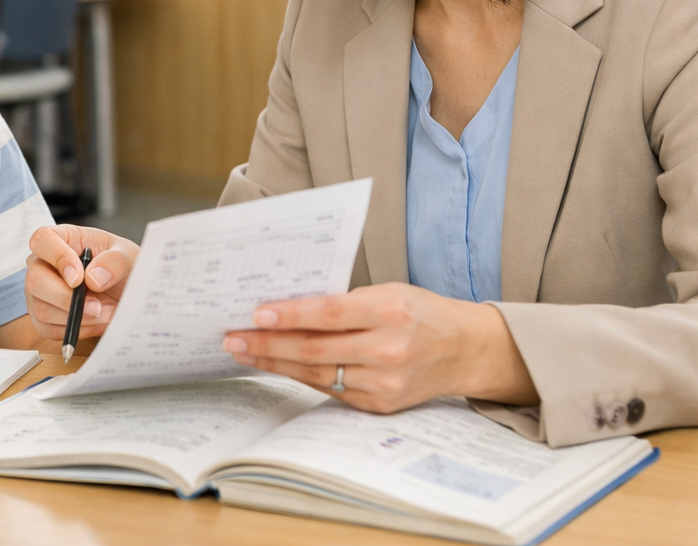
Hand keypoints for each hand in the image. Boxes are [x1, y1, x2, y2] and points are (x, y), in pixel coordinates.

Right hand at [25, 225, 138, 341]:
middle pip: (35, 280)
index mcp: (62, 239)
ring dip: (76, 317)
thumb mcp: (129, 257)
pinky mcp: (42, 317)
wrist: (126, 295)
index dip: (57, 258)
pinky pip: (49, 329)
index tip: (79, 278)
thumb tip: (93, 278)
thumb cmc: (121, 269)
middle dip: (67, 298)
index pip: (42, 240)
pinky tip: (92, 321)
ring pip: (41, 309)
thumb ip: (115, 262)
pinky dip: (74, 329)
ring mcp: (39, 292)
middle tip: (96, 306)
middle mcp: (44, 264)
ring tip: (102, 312)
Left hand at [220, 283, 537, 412]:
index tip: (256, 314)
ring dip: (276, 363)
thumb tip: (288, 308)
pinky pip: (331, 391)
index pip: (329, 314)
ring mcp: (385, 383)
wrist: (464, 350)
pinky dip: (301, 377)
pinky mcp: (380, 404)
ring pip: (318, 375)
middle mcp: (388, 350)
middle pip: (316, 350)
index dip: (290, 315)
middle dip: (268, 344)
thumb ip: (344, 302)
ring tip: (245, 352)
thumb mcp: (387, 292)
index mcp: (390, 312)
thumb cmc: (420, 312)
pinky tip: (278, 366)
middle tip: (233, 338)